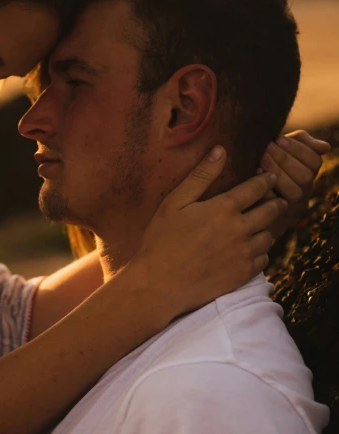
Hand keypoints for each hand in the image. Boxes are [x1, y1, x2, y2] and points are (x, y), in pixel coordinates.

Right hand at [126, 146, 285, 320]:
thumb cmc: (161, 239)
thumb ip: (200, 176)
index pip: (257, 188)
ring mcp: (244, 253)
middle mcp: (241, 230)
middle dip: (275, 201)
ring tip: (259, 224)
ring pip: (269, 235)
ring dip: (267, 227)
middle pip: (272, 210)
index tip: (268, 176)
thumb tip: (220, 150)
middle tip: (273, 199)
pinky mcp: (243, 273)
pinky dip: (260, 251)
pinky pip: (264, 259)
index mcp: (224, 208)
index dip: (265, 179)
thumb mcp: (175, 202)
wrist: (159, 283)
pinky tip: (247, 248)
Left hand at [258, 130, 331, 238]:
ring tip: (259, 161)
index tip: (278, 139)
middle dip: (284, 160)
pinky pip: (276, 207)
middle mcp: (304, 191)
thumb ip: (302, 142)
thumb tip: (325, 147)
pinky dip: (265, 192)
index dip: (298, 149)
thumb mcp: (282, 149)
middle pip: (305, 176)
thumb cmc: (263, 164)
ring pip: (295, 192)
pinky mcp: (277, 219)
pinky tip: (253, 179)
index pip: (314, 161)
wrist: (241, 196)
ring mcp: (292, 207)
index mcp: (307, 173)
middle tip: (266, 148)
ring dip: (277, 175)